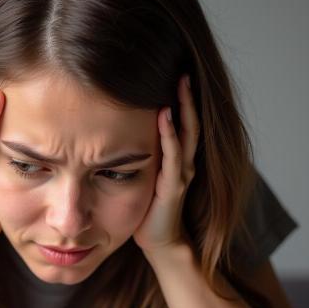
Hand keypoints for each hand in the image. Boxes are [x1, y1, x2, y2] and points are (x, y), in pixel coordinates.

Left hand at [133, 74, 199, 252]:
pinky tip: (165, 115)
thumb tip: (118, 133)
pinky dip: (170, 135)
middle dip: (187, 94)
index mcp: (177, 158)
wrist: (159, 241)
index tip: (170, 71)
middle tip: (182, 66)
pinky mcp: (174, 186)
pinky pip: (174, 156)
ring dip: (184, 107)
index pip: (181, 121)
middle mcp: (184, 162)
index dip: (180, 97)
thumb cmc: (148, 210)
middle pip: (190, 120)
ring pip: (187, 133)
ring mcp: (182, 173)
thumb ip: (141, 155)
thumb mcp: (144, 175)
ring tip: (180, 81)